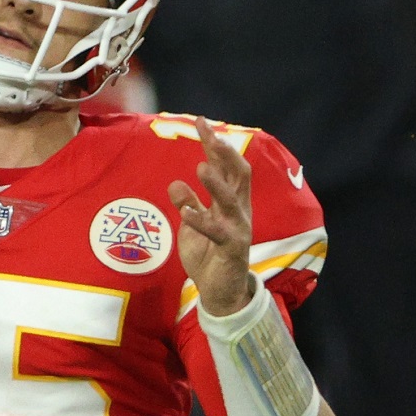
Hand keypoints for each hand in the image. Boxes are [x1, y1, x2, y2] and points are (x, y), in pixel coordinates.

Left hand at [168, 117, 253, 315]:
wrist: (220, 293)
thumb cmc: (208, 256)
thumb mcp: (193, 226)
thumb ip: (188, 203)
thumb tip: (176, 183)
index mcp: (230, 202)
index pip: (225, 166)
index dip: (214, 144)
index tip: (200, 122)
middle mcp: (239, 211)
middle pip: (238, 174)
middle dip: (225, 153)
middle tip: (210, 135)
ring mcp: (238, 229)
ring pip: (231, 200)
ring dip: (216, 183)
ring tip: (201, 166)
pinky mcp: (232, 249)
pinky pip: (217, 232)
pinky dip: (200, 220)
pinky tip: (186, 212)